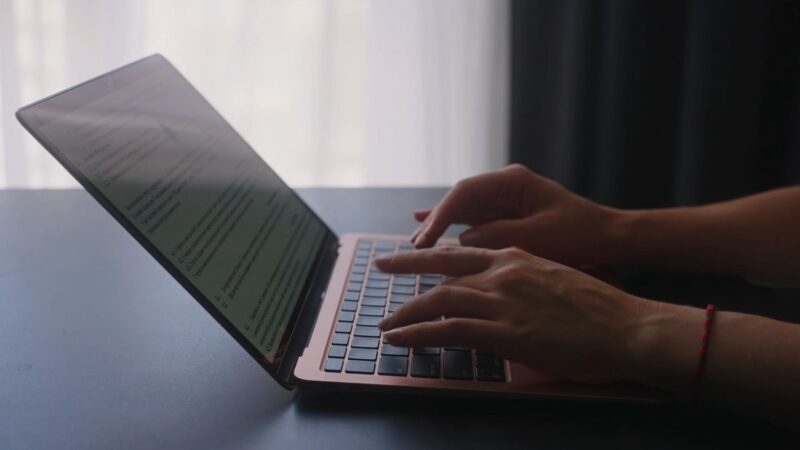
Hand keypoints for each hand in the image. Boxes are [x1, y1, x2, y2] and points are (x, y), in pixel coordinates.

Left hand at [376, 246, 658, 383]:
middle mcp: (504, 272)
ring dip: (406, 313)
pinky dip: (418, 334)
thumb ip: (524, 286)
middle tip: (381, 267)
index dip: (433, 253)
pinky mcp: (504, 331)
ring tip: (387, 324)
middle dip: (407, 266)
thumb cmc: (601, 311)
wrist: (628, 327)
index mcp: (518, 258)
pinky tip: (401, 339)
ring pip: (438, 299)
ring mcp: (502, 300)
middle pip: (442, 267)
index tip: (412, 253)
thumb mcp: (556, 283)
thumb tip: (507, 298)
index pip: (463, 251)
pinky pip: (447, 329)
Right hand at [411, 164, 624, 267]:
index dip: (440, 215)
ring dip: (441, 227)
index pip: (465, 193)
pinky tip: (428, 228)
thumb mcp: (538, 236)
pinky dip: (453, 228)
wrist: (607, 239)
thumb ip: (498, 235)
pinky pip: (472, 221)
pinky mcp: (506, 218)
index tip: (424, 239)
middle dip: (435, 221)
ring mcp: (504, 202)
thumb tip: (462, 241)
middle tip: (415, 245)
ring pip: (463, 211)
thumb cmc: (579, 234)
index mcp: (513, 181)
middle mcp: (504, 187)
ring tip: (417, 244)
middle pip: (459, 200)